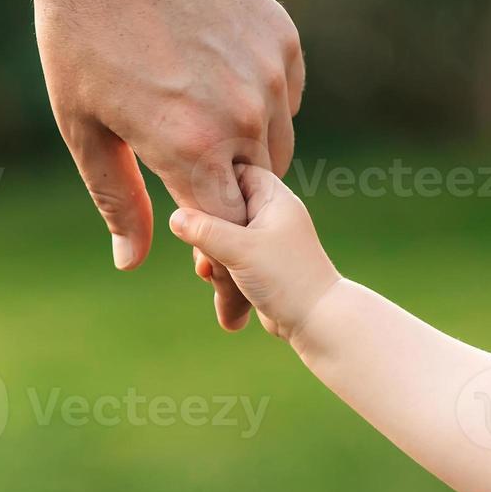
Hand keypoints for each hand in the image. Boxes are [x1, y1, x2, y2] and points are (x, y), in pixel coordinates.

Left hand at [32, 0, 304, 329]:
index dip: (230, 278)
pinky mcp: (282, 38)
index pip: (228, 235)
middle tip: (218, 239)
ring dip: (250, 164)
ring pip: (277, 145)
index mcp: (189, 147)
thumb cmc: (80, 38)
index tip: (231, 308)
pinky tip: (229, 105)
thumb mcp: (84, 126)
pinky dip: (264, 112)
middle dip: (241, 221)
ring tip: (216, 163)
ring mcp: (269, 73)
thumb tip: (132, 260)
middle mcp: (242, 115)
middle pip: (258, 195)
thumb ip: (116, 198)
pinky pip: (285, 97)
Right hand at [167, 165, 340, 340]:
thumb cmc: (285, 277)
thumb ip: (204, 230)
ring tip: (210, 272)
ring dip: (211, 253)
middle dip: (206, 230)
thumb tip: (174, 217)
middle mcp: (272, 213)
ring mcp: (267, 238)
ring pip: (224, 233)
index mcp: (274, 198)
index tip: (194, 203)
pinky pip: (231, 254)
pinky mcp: (261, 262)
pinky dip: (221, 266)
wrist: (316, 321)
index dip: (213, 184)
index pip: (236, 171)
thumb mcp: (239, 249)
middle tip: (204, 251)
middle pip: (224, 205)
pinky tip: (215, 282)